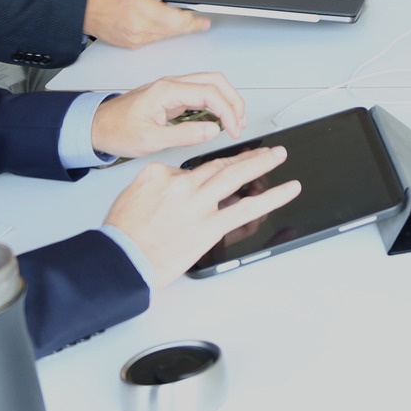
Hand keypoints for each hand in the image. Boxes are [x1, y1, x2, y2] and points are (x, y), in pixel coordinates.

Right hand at [84, 0, 211, 48]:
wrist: (82, 8)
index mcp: (144, 10)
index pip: (178, 21)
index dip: (195, 22)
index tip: (204, 21)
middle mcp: (141, 29)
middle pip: (174, 31)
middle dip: (187, 26)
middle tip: (198, 21)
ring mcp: (136, 40)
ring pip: (165, 36)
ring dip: (173, 28)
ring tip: (175, 17)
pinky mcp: (131, 45)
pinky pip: (152, 40)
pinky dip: (158, 32)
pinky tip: (156, 22)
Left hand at [90, 72, 246, 157]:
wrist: (97, 127)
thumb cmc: (117, 131)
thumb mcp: (151, 140)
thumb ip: (184, 135)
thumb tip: (212, 130)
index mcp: (167, 90)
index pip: (209, 93)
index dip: (228, 112)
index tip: (234, 129)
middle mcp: (171, 85)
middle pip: (216, 81)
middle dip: (234, 101)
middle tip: (240, 123)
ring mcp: (172, 89)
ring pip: (211, 84)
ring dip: (227, 101)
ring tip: (235, 122)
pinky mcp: (172, 97)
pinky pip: (202, 93)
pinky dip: (216, 104)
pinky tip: (220, 119)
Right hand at [100, 147, 298, 287]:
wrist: (122, 261)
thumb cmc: (122, 236)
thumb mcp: (131, 196)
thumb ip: (157, 187)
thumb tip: (174, 188)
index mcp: (160, 174)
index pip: (192, 168)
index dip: (208, 173)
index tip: (218, 173)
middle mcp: (182, 184)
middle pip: (220, 165)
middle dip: (245, 156)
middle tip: (264, 149)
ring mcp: (199, 204)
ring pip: (236, 176)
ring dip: (262, 163)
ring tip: (279, 155)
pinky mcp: (210, 226)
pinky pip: (247, 208)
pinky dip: (272, 197)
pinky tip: (289, 189)